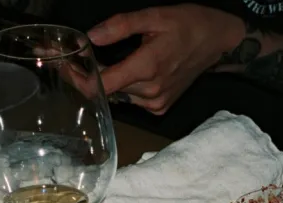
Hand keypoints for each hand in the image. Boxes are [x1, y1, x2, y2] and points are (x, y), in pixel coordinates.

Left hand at [89, 4, 245, 114]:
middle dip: (89, 75)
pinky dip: (125, 86)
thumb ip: (121, 26)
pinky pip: (132, 99)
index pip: (102, 84)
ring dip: (108, 81)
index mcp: (147, 68)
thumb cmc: (188, 24)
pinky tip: (127, 71)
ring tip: (100, 62)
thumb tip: (92, 36)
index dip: (80, 78)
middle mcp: (150, 92)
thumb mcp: (154, 16)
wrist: (217, 41)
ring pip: (119, 95)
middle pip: (108, 90)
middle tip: (74, 59)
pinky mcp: (160, 107)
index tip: (65, 67)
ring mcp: (156, 103)